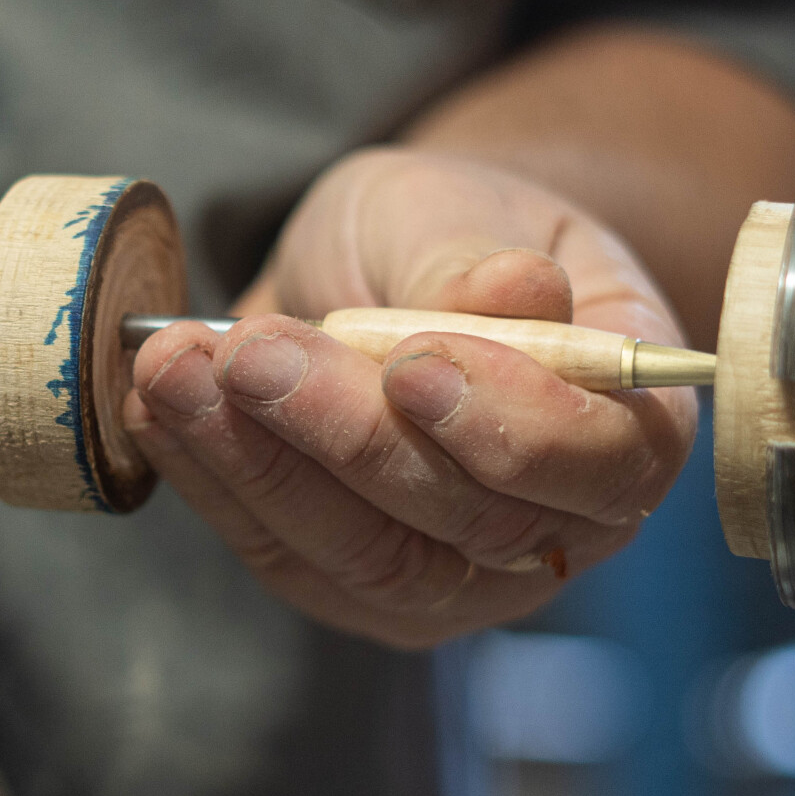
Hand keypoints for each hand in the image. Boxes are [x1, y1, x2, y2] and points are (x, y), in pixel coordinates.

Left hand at [122, 147, 696, 648]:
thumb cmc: (447, 235)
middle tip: (255, 352)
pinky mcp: (355, 589)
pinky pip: (285, 556)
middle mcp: (559, 524)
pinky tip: (161, 404)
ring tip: (179, 368)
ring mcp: (457, 579)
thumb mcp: (460, 206)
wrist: (378, 273)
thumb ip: (475, 254)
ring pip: (368, 556)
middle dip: (350, 436)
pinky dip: (213, 479)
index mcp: (633, 423)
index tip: (416, 361)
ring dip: (260, 463)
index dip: (514, 426)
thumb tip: (513, 292)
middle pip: (471, 523)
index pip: (605, 466)